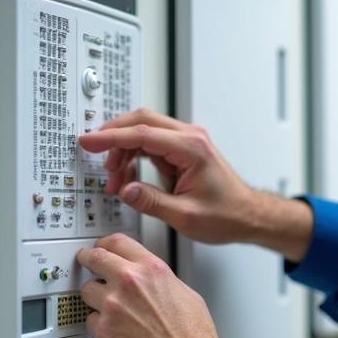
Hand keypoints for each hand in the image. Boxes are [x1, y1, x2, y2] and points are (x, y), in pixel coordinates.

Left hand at [77, 233, 235, 337]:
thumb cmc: (193, 337)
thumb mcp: (185, 293)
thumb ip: (160, 281)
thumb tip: (152, 282)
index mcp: (151, 269)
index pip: (117, 242)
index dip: (104, 244)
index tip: (100, 247)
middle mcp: (129, 282)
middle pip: (94, 258)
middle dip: (88, 260)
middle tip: (86, 262)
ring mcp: (113, 306)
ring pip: (87, 291)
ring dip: (95, 297)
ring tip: (109, 308)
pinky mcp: (103, 331)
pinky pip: (91, 321)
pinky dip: (100, 325)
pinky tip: (115, 331)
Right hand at [78, 108, 257, 244]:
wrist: (248, 216)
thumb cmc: (227, 215)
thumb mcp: (186, 215)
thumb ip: (152, 202)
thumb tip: (125, 190)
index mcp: (191, 148)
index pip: (142, 133)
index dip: (111, 137)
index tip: (89, 141)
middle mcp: (190, 138)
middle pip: (142, 121)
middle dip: (113, 136)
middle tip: (93, 152)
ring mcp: (187, 143)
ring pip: (145, 132)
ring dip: (124, 151)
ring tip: (116, 180)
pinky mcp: (184, 152)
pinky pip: (152, 145)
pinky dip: (135, 157)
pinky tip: (129, 178)